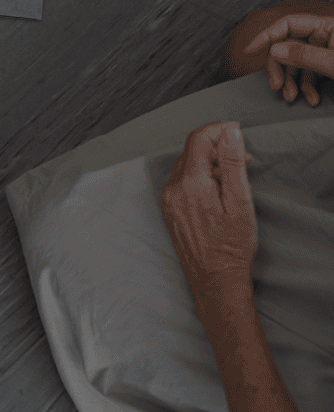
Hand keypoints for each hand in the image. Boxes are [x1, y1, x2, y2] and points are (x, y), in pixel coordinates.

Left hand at [161, 122, 257, 308]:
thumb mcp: (240, 202)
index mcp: (189, 183)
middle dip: (216, 146)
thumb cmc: (231, 246)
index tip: (236, 130)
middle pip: (191, 151)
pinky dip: (200, 177)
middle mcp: (172, 189)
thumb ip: (232, 164)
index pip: (198, 139)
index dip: (218, 130)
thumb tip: (229, 133)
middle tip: (243, 156)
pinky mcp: (170, 210)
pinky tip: (217, 189)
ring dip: (209, 162)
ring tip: (233, 174)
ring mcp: (168, 200)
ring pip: (186, 166)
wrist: (215, 281)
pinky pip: (182, 182)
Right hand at [241, 11, 333, 106]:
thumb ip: (305, 55)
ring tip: (293, 97)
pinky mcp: (330, 65)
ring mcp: (327, 50)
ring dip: (292, 82)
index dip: (265, 36)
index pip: (287, 24)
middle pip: (289, 45)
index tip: (249, 50)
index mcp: (328, 26)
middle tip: (276, 85)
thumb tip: (275, 50)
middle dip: (280, 68)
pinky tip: (311, 98)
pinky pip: (310, 72)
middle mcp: (325, 35)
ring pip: (297, 62)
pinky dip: (306, 86)